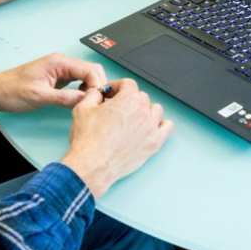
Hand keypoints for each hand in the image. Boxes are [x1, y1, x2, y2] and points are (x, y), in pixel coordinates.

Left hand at [0, 53, 106, 113]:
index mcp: (59, 62)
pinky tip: (80, 99)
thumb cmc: (11, 90)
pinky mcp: (58, 78)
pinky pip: (78, 80)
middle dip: (97, 85)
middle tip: (97, 102)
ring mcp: (61, 70)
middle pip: (91, 70)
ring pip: (86, 75)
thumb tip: (85, 100)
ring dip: (91, 87)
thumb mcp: (39, 97)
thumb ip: (65, 98)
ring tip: (89, 102)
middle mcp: (62, 63)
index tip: (98, 99)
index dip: (97, 84)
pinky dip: (83, 89)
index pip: (89, 69)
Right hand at [59, 79, 172, 198]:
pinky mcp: (155, 142)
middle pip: (141, 97)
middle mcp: (144, 110)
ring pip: (155, 110)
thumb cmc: (88, 140)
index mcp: (128, 99)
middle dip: (128, 100)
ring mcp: (151, 127)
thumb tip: (97, 93)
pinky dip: (161, 125)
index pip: (128, 84)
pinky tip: (151, 127)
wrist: (92, 165)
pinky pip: (167, 127)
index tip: (110, 94)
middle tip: (116, 109)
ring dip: (145, 111)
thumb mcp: (82, 109)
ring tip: (132, 118)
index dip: (117, 87)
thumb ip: (93, 95)